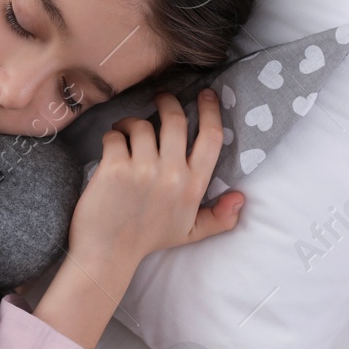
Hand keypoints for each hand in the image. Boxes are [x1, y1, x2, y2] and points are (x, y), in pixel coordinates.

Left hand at [70, 88, 244, 265]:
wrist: (107, 253)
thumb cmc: (147, 239)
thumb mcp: (190, 233)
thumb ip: (219, 218)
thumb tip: (241, 198)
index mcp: (193, 186)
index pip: (211, 138)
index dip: (211, 111)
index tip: (206, 94)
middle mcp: (172, 175)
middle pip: (176, 120)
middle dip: (168, 102)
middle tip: (161, 98)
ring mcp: (144, 170)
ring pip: (141, 125)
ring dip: (132, 123)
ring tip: (126, 132)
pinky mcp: (116, 168)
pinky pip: (115, 135)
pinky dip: (111, 136)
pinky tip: (110, 148)